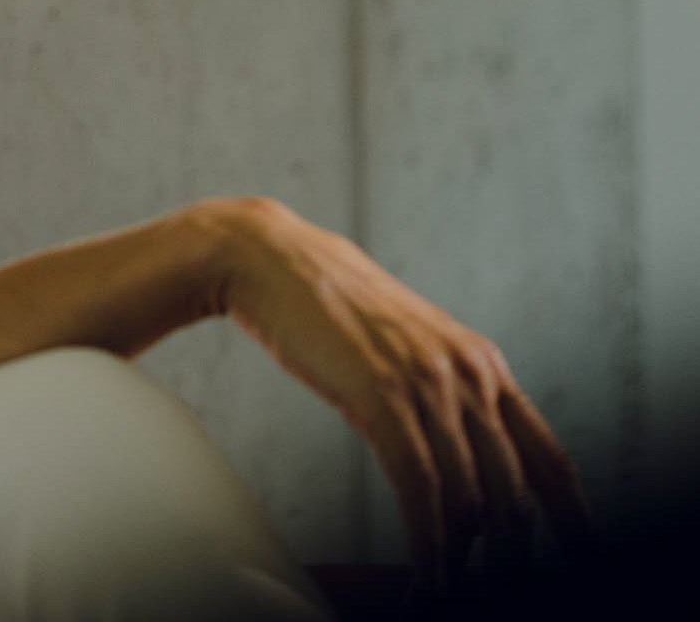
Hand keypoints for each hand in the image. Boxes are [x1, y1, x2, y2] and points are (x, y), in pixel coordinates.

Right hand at [204, 197, 600, 600]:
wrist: (269, 258)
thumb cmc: (326, 309)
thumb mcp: (401, 351)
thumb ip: (436, 396)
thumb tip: (449, 464)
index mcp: (483, 366)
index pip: (551, 461)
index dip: (574, 520)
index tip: (578, 559)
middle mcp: (472, 373)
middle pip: (518, 492)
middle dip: (513, 557)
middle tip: (496, 592)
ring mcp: (430, 383)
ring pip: (473, 499)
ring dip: (464, 562)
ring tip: (444, 593)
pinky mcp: (383, 394)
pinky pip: (422, 486)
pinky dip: (429, 542)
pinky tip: (424, 571)